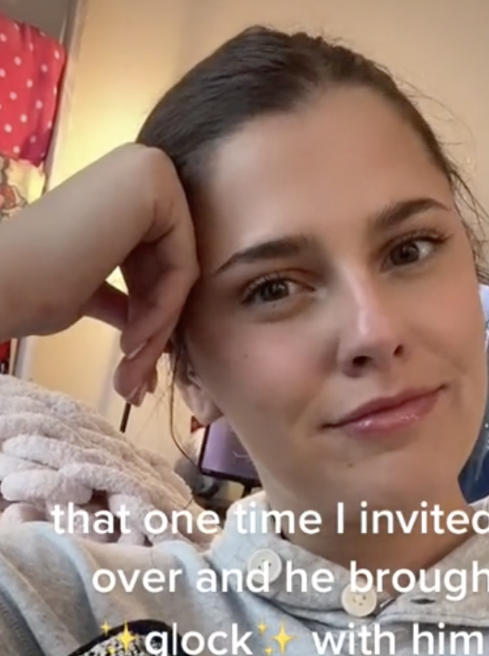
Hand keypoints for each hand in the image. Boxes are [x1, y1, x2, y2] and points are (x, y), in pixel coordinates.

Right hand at [0, 144, 198, 404]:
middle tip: (136, 380)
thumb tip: (152, 315)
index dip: (151, 315)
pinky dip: (163, 308)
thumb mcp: (91, 287)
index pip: (163, 260)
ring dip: (157, 328)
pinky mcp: (154, 181)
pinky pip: (183, 263)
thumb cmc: (31, 288)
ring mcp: (149, 169)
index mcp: (122, 190)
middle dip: (156, 327)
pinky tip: (132, 339)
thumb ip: (129, 292)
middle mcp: (140, 167)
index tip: (134, 360)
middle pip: (175, 264)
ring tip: (130, 370)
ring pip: (181, 269)